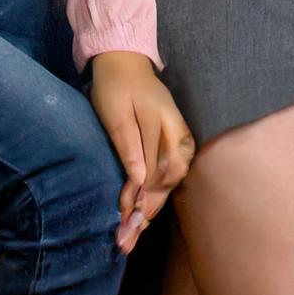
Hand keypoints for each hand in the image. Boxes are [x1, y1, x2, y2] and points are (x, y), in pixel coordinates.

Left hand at [89, 52, 193, 254]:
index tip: (123, 217)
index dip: (138, 196)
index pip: (153, 169)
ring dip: (158, 201)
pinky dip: (161, 188)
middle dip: (151, 207)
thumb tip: (138, 180)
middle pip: (170, 176)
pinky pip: (173, 167)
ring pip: (175, 174)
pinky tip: (148, 205)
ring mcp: (179, 131)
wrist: (125, 59)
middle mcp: (176, 129)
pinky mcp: (176, 135)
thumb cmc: (115, 85)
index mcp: (161, 121)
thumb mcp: (114, 112)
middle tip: (131, 234)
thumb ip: (128, 145)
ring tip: (139, 227)